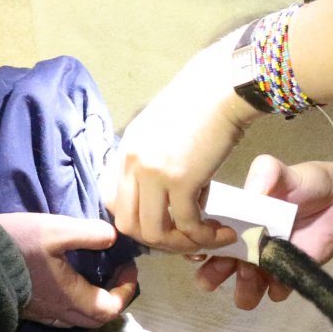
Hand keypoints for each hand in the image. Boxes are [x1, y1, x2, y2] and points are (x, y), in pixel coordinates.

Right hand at [0, 212, 139, 328]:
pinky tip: (71, 282)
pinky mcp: (30, 309)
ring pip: (79, 319)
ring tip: (97, 276)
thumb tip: (113, 237)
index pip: (111, 307)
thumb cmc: (17, 245)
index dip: (126, 289)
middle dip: (114, 298)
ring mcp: (43, 313)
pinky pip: (62, 315)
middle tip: (117, 273)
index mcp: (71, 298)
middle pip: (98, 319)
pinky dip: (77, 302)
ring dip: (96, 301)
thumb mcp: (56, 230)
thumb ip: (88, 233)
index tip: (128, 267)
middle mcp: (59, 312)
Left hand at [111, 33, 258, 252]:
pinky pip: (187, 223)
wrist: (222, 87)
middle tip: (184, 240)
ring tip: (206, 240)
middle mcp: (133, 163)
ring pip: (155, 232)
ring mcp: (153, 173)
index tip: (159, 222)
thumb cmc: (201, 101)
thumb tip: (163, 182)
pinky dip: (204, 236)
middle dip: (157, 241)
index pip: (110, 200)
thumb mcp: (161, 126)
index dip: (133, 219)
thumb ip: (153, 154)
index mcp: (125, 148)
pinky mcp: (181, 180)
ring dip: (181, 244)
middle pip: (128, 223)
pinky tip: (223, 232)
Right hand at [194, 155, 332, 310]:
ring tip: (252, 275)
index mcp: (233, 219)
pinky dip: (276, 289)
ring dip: (243, 289)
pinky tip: (282, 278)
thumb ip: (265, 173)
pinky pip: (275, 292)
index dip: (196, 244)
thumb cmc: (305, 183)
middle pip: (216, 269)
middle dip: (212, 276)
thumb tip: (252, 192)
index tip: (199, 248)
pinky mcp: (288, 276)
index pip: (204, 235)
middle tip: (221, 271)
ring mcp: (265, 263)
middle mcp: (242, 245)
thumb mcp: (281, 170)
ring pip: (243, 288)